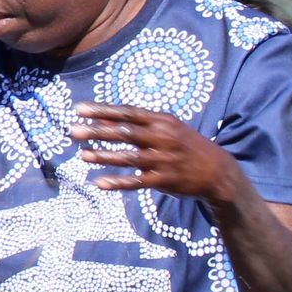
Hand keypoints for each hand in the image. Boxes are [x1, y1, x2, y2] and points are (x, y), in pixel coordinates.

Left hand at [70, 103, 245, 203]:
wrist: (218, 171)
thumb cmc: (184, 145)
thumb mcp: (165, 129)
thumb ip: (135, 125)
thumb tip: (101, 120)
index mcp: (162, 121)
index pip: (128, 113)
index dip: (102, 110)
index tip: (78, 109)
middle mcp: (163, 138)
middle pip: (126, 133)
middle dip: (98, 132)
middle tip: (73, 131)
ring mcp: (165, 160)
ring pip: (129, 158)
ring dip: (104, 157)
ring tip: (82, 156)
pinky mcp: (165, 180)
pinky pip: (138, 182)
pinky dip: (118, 183)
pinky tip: (99, 183)